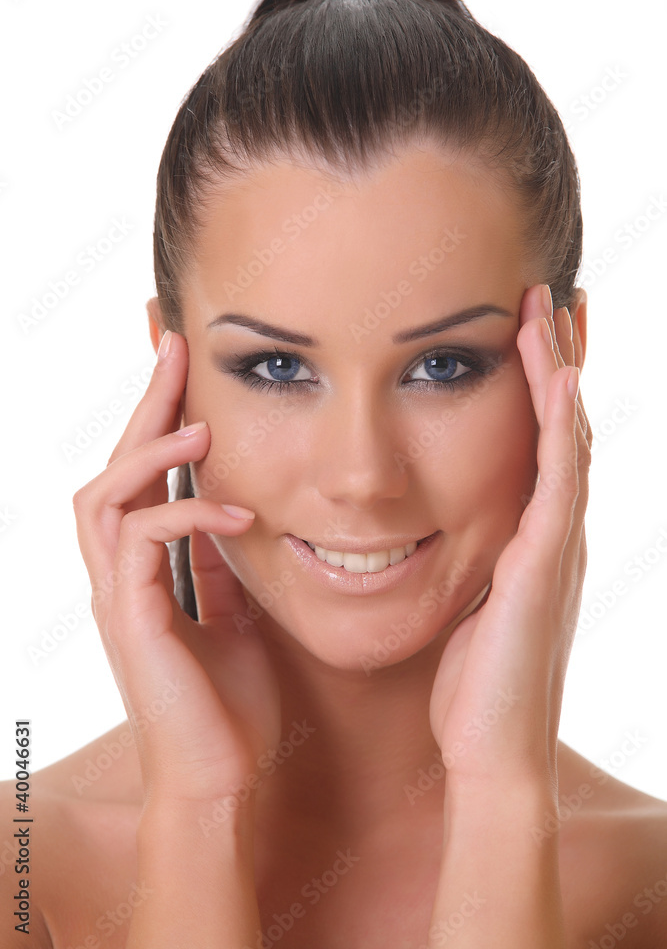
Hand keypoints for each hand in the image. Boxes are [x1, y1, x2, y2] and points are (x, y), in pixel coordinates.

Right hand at [72, 330, 280, 810]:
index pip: (141, 475)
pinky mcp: (132, 619)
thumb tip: (243, 513)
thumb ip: (225, 567)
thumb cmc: (231, 708)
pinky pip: (141, 541)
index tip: (182, 361)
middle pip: (111, 467)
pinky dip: (187, 513)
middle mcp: (120, 576)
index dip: (157, 416)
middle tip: (174, 344)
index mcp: (145, 571)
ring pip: (105, 496)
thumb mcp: (238, 617)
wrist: (223, 784)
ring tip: (201, 422)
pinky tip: (239, 511)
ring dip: (151, 451)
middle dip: (143, 405)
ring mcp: (119, 597)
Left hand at [429, 283, 591, 788]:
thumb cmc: (470, 688)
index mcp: (530, 539)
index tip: (526, 329)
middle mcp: (553, 532)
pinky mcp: (547, 562)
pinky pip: (559, 476)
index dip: (539, 386)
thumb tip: (422, 536)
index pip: (540, 443)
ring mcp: (557, 544)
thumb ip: (460, 565)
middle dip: (559, 359)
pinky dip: (560, 422)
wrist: (489, 754)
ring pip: (567, 436)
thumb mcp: (464, 608)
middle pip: (563, 425)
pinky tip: (556, 374)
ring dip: (559, 370)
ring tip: (549, 308)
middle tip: (551, 295)